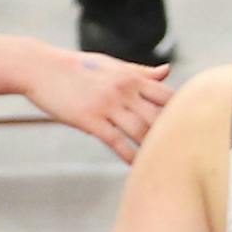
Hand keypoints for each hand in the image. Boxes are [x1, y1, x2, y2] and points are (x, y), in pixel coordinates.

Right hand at [26, 47, 172, 161]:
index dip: (182, 113)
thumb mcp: (112, 65)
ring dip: (153, 148)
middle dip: (172, 135)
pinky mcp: (90, 119)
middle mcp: (124, 90)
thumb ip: (141, 72)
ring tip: (164, 164)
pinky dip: (129, 155)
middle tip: (184, 154)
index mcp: (131, 77)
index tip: (190, 129)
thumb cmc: (78, 66)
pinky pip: (116, 141)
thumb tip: (168, 71)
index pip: (168, 96)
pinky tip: (136, 165)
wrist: (41, 68)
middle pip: (158, 116)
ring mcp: (107, 105)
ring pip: (140, 130)